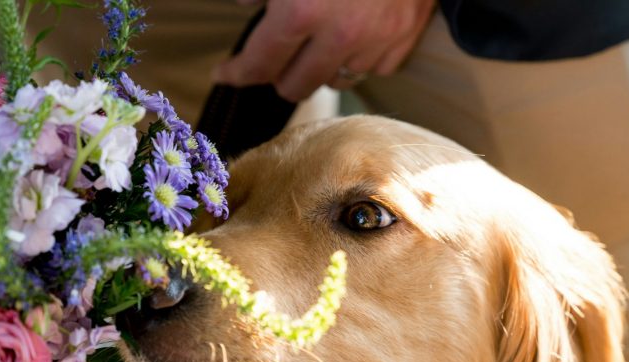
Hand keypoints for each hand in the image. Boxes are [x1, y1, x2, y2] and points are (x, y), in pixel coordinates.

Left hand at [213, 0, 435, 101]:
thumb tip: (243, 3)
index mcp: (302, 11)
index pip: (258, 64)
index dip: (236, 72)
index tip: (226, 73)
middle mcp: (339, 36)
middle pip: (295, 87)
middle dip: (279, 74)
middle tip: (275, 54)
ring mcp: (375, 41)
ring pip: (333, 81)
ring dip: (320, 66)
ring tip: (319, 39)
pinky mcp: (402, 39)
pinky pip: (371, 69)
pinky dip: (358, 58)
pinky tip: (354, 34)